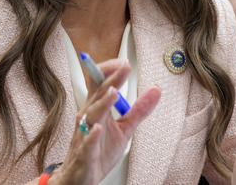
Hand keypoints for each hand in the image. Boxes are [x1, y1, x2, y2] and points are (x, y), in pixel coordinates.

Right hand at [48, 58, 160, 184]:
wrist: (79, 178)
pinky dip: (92, 136)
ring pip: (92, 115)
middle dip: (111, 79)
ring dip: (103, 103)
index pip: (100, 83)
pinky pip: (87, 144)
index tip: (125, 63)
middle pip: (98, 94)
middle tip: (124, 66)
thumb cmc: (99, 150)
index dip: (110, 71)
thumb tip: (156, 89)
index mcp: (97, 109)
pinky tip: (99, 128)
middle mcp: (88, 118)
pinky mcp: (85, 155)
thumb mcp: (124, 128)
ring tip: (114, 92)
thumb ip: (139, 110)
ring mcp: (84, 135)